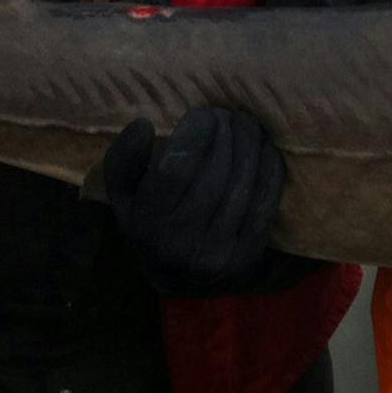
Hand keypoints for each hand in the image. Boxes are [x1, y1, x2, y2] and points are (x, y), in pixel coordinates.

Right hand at [103, 106, 285, 293]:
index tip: (201, 112)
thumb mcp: (123, 193)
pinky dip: (269, 169)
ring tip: (245, 124)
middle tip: (226, 113)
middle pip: (214, 174)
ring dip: (249, 144)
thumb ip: (123, 159)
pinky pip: (265, 203)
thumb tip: (144, 126)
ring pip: (243, 185)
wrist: (178, 280)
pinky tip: (264, 148)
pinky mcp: (247, 258)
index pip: (175, 170)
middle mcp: (180, 245)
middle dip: (225, 133)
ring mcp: (217, 256)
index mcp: (146, 225)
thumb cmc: (149, 221)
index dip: (194, 133)